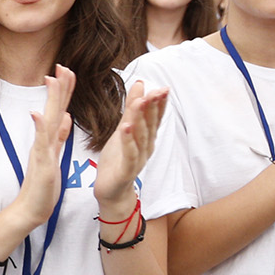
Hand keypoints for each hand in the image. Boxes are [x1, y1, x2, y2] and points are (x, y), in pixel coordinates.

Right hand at [9, 66, 75, 227]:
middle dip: (59, 88)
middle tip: (62, 65)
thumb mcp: (55, 155)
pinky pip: (40, 143)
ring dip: (50, 101)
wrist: (32, 208)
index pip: (60, 110)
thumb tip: (67, 116)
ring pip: (48, 121)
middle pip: (54, 109)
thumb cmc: (44, 185)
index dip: (64, 91)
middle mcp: (44, 140)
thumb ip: (59, 135)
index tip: (68, 70)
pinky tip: (38, 114)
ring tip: (52, 80)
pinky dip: (40, 128)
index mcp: (51, 138)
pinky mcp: (40, 163)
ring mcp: (41, 150)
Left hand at [93, 80, 169, 205]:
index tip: (163, 88)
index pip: (155, 117)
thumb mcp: (124, 129)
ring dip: (140, 119)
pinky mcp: (126, 170)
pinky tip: (126, 127)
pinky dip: (128, 140)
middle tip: (158, 91)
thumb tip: (141, 84)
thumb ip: (132, 108)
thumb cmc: (118, 159)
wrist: (111, 190)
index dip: (160, 104)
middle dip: (154, 108)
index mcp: (146, 137)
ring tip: (140, 103)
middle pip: (151, 125)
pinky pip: (129, 154)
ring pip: (140, 137)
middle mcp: (146, 147)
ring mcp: (138, 159)